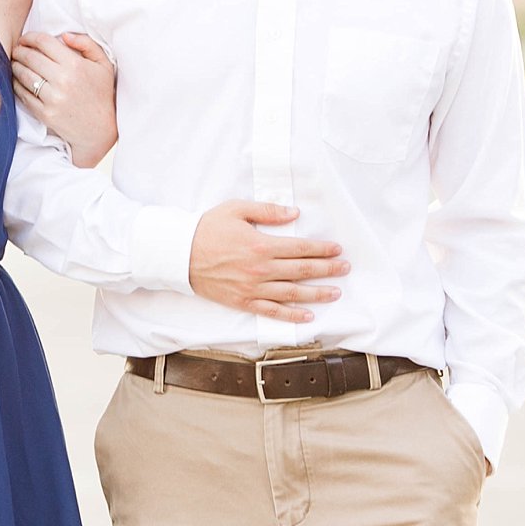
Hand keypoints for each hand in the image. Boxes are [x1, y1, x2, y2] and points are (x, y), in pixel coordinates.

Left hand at [14, 31, 117, 167]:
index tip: (25, 39)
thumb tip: (64, 35)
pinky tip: (18, 80)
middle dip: (20, 50)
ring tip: (16, 63)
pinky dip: (17, 84)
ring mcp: (52, 98)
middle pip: (30, 57)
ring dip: (15, 66)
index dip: (30, 37)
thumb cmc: (101, 93)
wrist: (100, 129)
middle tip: (17, 50)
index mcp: (75, 64)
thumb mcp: (103, 64)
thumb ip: (87, 44)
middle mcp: (62, 80)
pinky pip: (23, 94)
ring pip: (23, 75)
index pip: (44, 42)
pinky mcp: (44, 113)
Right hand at [189, 200, 347, 322]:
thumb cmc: (207, 229)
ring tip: (335, 292)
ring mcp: (252, 288)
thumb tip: (294, 213)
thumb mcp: (236, 209)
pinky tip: (308, 316)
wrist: (179, 254)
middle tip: (345, 269)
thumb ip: (267, 211)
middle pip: (302, 271)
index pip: (300, 248)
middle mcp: (261, 269)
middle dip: (327, 269)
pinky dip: (292, 315)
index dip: (322, 249)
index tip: (337, 249)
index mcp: (261, 245)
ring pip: (292, 293)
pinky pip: (272, 311)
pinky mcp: (243, 301)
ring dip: (317, 293)